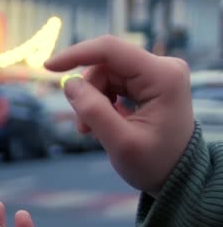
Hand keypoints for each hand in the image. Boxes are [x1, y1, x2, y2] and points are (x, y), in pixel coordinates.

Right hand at [45, 35, 193, 196]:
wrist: (179, 177)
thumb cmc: (155, 163)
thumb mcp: (120, 142)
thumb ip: (93, 111)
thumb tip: (69, 83)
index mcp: (163, 76)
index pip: (111, 50)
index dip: (76, 54)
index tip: (49, 67)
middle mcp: (162, 67)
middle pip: (105, 65)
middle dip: (88, 92)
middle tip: (84, 127)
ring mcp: (156, 73)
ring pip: (105, 74)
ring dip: (92, 101)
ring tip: (94, 130)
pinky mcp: (149, 82)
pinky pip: (112, 82)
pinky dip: (101, 102)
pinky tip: (104, 124)